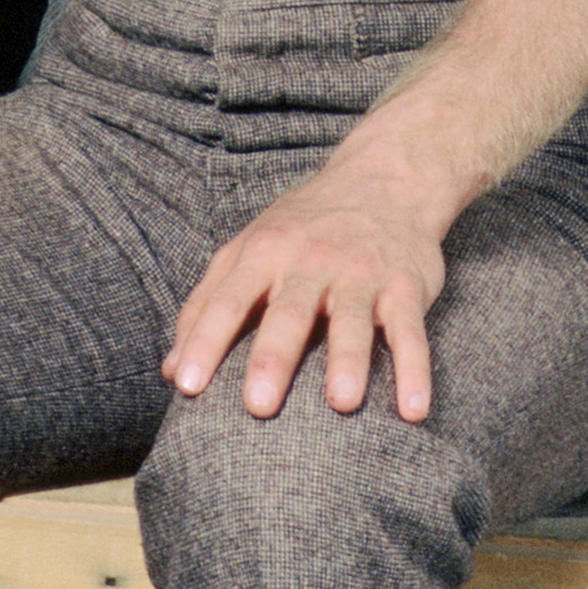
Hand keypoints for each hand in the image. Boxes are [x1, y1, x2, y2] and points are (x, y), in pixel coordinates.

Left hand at [161, 118, 460, 424]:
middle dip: (273, 358)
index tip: (188, 387)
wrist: (382, 179)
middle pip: (289, 312)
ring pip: (352, 319)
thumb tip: (172, 370)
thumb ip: (207, 305)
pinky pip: (410, 331)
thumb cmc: (302, 227)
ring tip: (342, 403)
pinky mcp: (405, 285)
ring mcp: (361, 272)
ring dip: (348, 360)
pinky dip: (415, 369)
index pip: (229, 300)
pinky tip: (413, 410)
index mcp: (265, 252)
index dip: (206, 341)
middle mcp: (311, 261)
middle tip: (257, 406)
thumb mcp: (248, 248)